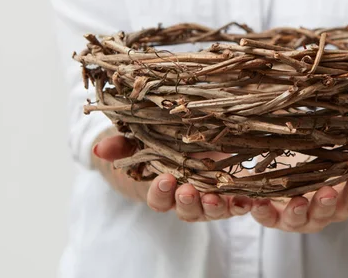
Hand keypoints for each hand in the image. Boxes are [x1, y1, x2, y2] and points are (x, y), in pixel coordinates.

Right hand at [92, 134, 252, 221]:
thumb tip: (99, 149)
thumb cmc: (156, 141)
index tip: (165, 178)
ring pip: (210, 209)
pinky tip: (248, 200)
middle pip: (186, 209)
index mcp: (162, 188)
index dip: (160, 191)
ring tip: (217, 198)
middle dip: (188, 201)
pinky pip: (235, 202)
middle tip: (190, 190)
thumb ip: (121, 144)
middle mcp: (185, 197)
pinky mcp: (229, 190)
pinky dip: (241, 203)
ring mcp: (208, 196)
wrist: (182, 136)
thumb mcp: (137, 139)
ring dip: (215, 206)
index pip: (158, 198)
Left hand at [250, 145, 347, 232]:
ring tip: (290, 201)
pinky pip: (257, 215)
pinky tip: (245, 201)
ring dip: (291, 212)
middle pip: (322, 214)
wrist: (281, 155)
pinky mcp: (262, 207)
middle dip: (325, 205)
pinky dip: (253, 211)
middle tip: (326, 192)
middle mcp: (314, 209)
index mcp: (337, 198)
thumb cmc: (320, 157)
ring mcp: (287, 211)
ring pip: (292, 220)